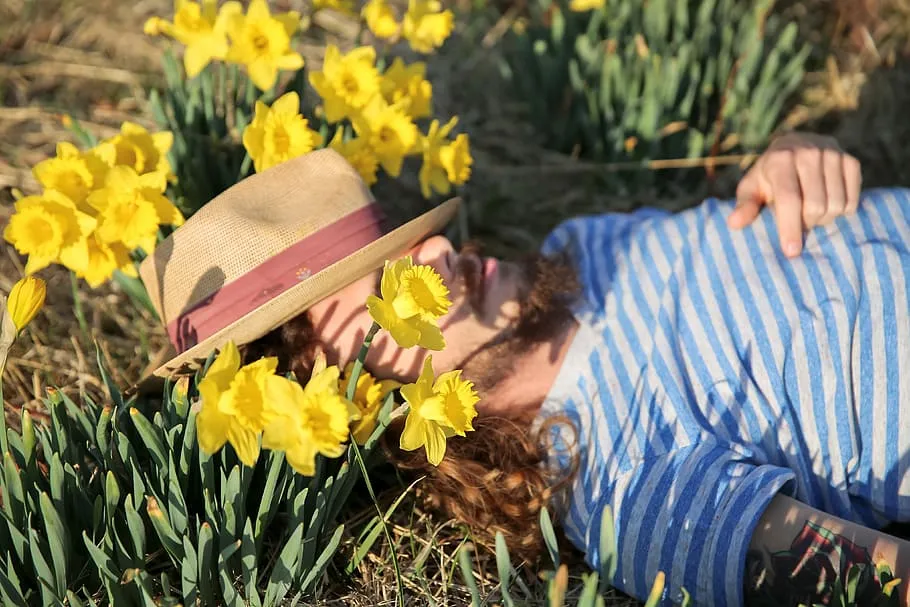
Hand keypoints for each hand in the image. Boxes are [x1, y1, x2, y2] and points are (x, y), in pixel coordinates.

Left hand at [727, 133, 861, 257]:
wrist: (795, 146)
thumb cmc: (769, 176)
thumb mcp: (751, 188)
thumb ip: (746, 206)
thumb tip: (734, 224)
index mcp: (780, 160)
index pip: (789, 199)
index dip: (790, 227)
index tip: (791, 252)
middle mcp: (808, 152)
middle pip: (816, 205)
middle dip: (807, 223)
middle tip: (799, 221)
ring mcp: (832, 154)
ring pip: (836, 204)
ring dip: (825, 218)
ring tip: (811, 212)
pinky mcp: (851, 160)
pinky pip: (852, 199)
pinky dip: (842, 210)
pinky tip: (829, 204)